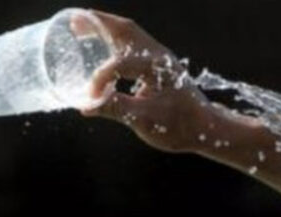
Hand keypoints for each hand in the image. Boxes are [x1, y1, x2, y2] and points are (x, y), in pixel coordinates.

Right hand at [78, 10, 209, 152]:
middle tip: (73, 24)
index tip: (90, 98)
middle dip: (97, 24)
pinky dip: (116, 39)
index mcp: (156, 67)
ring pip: (130, 33)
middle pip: (124, 29)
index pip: (119, 64)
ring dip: (106, 28)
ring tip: (82, 28)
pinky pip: (134, 43)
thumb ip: (116, 109)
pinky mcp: (160, 65)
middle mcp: (159, 56)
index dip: (100, 79)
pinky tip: (103, 47)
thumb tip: (86, 107)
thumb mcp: (146, 121)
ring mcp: (161, 58)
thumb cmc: (180, 125)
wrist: (206, 128)